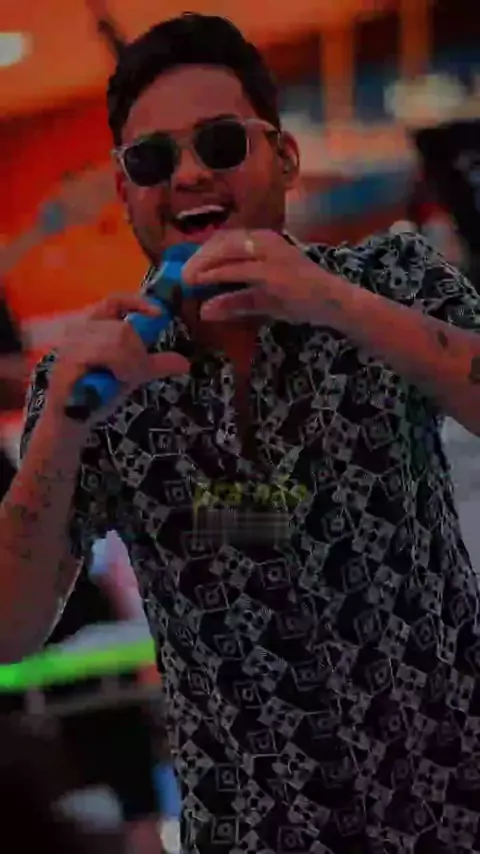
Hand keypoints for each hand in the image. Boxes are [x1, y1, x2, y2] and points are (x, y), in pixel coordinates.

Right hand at [46, 294, 189, 427]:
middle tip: (140, 372)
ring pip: (116, 341)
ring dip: (130, 364)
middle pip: (123, 329)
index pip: (115, 301)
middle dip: (139, 353)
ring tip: (126, 378)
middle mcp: (80, 330)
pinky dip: (118, 369)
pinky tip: (116, 381)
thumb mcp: (132, 374)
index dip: (138, 302)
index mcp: (94, 325)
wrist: (72, 419)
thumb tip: (184, 362)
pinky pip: (104, 357)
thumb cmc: (98, 391)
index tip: (160, 313)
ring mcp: (71, 345)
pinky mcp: (68, 363)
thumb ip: (153, 364)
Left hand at [182, 228, 329, 323]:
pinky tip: (203, 284)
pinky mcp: (271, 273)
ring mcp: (268, 256)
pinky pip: (237, 272)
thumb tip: (204, 311)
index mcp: (263, 240)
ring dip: (203, 265)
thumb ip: (234, 301)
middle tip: (182, 275)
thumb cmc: (299, 297)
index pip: (225, 239)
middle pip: (221, 242)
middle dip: (198, 258)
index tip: (187, 267)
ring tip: (187, 280)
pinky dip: (216, 276)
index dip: (203, 251)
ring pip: (226, 252)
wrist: (331, 301)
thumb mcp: (261, 299)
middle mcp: (265, 241)